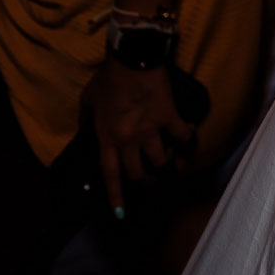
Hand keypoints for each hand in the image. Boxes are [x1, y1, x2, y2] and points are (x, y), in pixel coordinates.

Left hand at [86, 58, 195, 213]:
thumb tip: (87, 126)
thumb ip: (87, 117)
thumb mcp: (88, 99)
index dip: (116, 196)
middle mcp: (129, 140)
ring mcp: (151, 130)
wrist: (134, 60)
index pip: (111, 174)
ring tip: (169, 159)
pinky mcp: (170, 117)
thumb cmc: (108, 79)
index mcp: (108, 138)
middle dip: (145, 180)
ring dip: (165, 162)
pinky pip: (182, 135)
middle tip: (151, 180)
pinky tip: (188, 135)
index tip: (121, 214)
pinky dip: (186, 138)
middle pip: (138, 172)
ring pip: (161, 158)